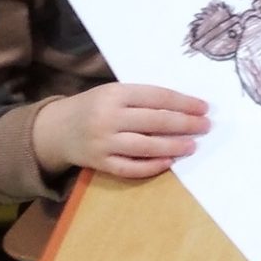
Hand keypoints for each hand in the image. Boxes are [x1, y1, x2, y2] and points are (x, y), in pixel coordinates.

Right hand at [31, 81, 208, 181]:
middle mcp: (108, 117)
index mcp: (114, 93)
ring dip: (173, 146)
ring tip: (192, 145)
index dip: (183, 102)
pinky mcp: (99, 163)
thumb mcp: (114, 92)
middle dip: (185, 124)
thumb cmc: (94, 106)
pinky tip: (169, 162)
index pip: (157, 97)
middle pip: (154, 121)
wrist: (55, 129)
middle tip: (206, 126)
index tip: (204, 107)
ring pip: (145, 146)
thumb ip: (142, 98)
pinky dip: (151, 166)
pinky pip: (130, 168)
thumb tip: (184, 107)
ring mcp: (102, 142)